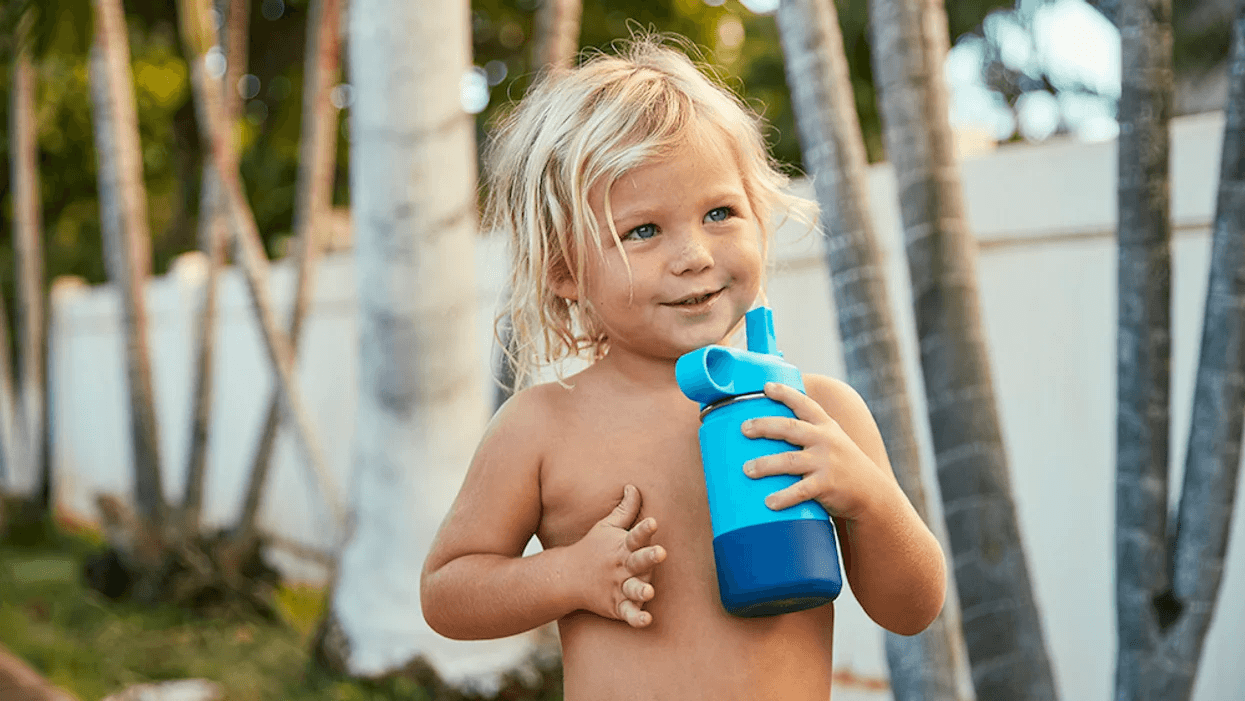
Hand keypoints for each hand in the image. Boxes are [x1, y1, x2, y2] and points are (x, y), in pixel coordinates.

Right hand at [571, 484, 666, 627]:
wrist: (567, 577)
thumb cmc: (593, 547)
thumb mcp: (606, 526)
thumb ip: (625, 510)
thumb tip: (633, 485)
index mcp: (621, 546)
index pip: (635, 535)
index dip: (645, 529)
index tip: (655, 522)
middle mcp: (621, 566)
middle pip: (637, 560)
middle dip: (649, 557)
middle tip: (661, 552)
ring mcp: (618, 587)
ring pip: (632, 589)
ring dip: (641, 590)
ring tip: (650, 591)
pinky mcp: (616, 605)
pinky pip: (628, 613)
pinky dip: (636, 618)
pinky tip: (646, 620)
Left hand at [740, 382, 894, 519]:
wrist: (872, 493)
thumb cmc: (843, 465)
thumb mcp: (832, 440)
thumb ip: (810, 431)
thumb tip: (771, 426)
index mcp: (825, 426)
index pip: (804, 403)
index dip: (785, 393)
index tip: (766, 387)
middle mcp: (825, 440)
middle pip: (789, 428)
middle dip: (764, 426)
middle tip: (744, 428)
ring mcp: (825, 462)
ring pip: (789, 460)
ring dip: (765, 465)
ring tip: (747, 469)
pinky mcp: (826, 485)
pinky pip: (800, 491)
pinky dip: (783, 497)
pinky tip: (769, 502)